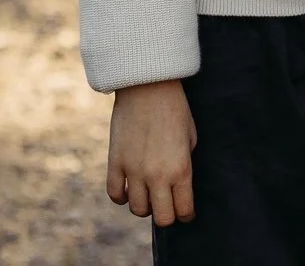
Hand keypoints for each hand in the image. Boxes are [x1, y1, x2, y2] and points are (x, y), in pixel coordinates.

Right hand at [108, 79, 196, 225]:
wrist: (148, 85)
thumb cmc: (174, 107)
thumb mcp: (190, 136)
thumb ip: (184, 162)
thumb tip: (176, 181)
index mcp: (181, 169)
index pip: (183, 210)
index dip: (186, 215)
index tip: (185, 212)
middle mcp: (157, 175)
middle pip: (161, 218)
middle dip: (167, 215)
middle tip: (167, 205)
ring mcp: (134, 170)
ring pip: (137, 209)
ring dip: (144, 205)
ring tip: (148, 194)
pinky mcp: (115, 162)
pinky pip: (115, 194)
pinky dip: (121, 196)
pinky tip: (128, 188)